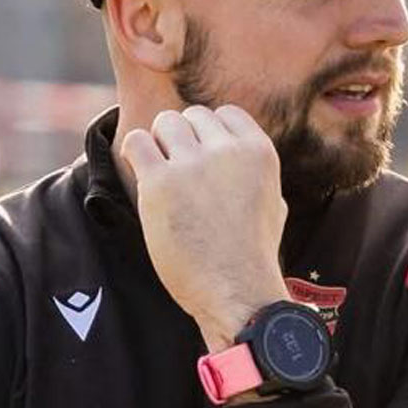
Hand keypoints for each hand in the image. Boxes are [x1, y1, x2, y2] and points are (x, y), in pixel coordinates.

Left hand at [120, 104, 288, 348]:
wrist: (237, 293)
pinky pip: (136, 143)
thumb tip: (237, 152)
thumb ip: (254, 172)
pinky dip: (135, 154)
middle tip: (179, 176)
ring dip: (159, 147)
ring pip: (163, 124)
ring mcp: (192, 165)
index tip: (202, 160)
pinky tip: (143, 177)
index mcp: (258, 151)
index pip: (224, 114)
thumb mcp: (273, 203)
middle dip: (182, 142)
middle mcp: (226, 151)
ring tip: (162, 180)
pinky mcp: (160, 183)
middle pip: (190, 117)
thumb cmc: (252, 257)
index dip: (208, 134)